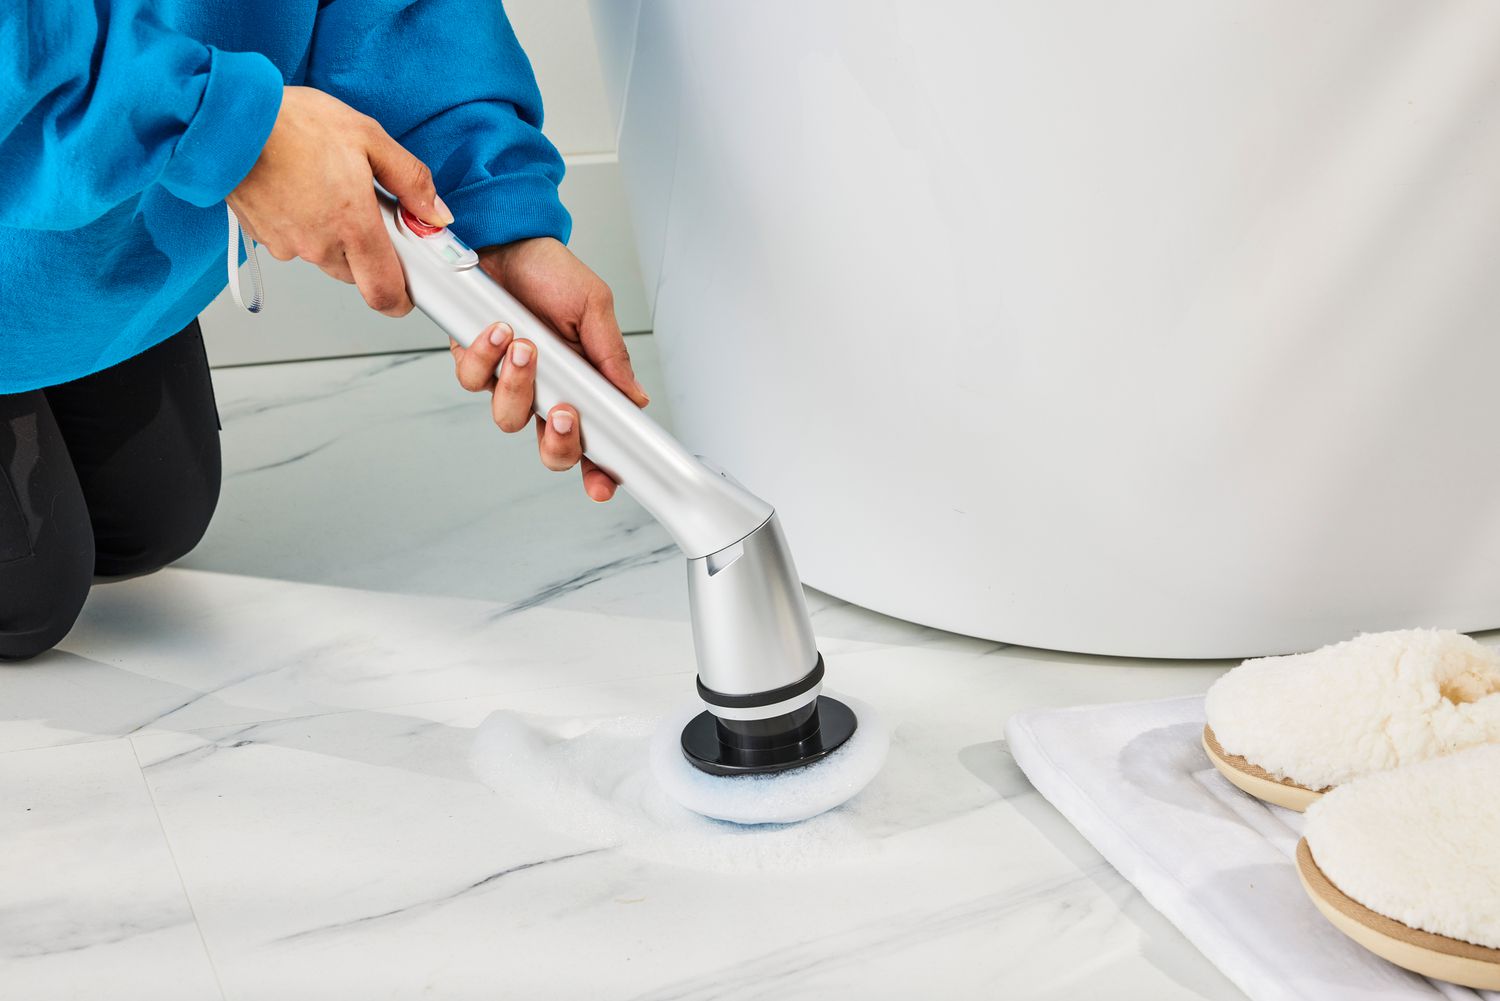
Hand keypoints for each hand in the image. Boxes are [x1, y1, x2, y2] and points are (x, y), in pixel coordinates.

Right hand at [226, 86, 450, 316]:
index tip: (410, 290)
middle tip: (365, 209)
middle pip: (357, 273)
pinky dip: (305, 226)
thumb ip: (410, 180)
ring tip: (327, 189)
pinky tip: (301, 190)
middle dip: (368, 252)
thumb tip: (436, 214)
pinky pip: (296, 243)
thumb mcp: (367, 137)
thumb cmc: (293, 123)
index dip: (401, 299)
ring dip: (335, 236)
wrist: (226, 118)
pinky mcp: (263, 238)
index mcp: (353, 227)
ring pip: (326, 258)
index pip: (384, 293)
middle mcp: (319, 246)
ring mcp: (287, 245)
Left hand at [449, 238, 648, 501]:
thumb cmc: (551, 273)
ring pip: (509, 418)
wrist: (506, 238)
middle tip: (567, 410)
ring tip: (527, 346)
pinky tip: (499, 330)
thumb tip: (635, 398)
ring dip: (519, 385)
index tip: (604, 484)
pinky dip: (485, 357)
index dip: (598, 471)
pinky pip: (474, 381)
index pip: (594, 441)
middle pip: (552, 450)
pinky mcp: (474, 363)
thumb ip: (612, 356)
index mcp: (581, 385)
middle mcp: (545, 391)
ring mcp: (508, 382)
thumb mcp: (593, 309)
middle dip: (559, 440)